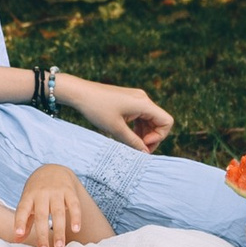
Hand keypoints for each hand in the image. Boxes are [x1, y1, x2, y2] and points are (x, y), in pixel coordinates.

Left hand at [12, 164, 94, 246]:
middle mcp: (41, 193)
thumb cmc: (37, 192)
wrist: (52, 169)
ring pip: (58, 212)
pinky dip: (76, 217)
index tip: (18, 235)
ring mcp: (56, 191)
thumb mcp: (28, 203)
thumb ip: (24, 221)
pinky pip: (74, 205)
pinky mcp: (70, 191)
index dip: (20, 222)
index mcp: (28, 197)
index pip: (22, 210)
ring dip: (59, 230)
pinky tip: (76, 230)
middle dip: (42, 234)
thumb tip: (16, 240)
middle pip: (41, 215)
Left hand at [58, 78, 173, 151]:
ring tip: (131, 145)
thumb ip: (133, 142)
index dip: (159, 136)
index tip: (143, 144)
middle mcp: (143, 99)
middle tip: (138, 150)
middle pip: (159, 122)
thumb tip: (145, 153)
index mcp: (143, 103)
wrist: (79, 93)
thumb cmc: (96, 109)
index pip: (166, 121)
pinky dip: (137, 128)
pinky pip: (140, 117)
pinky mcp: (129, 101)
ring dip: (144, 134)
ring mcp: (136, 99)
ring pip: (149, 120)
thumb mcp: (115, 129)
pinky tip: (127, 136)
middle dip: (151, 137)